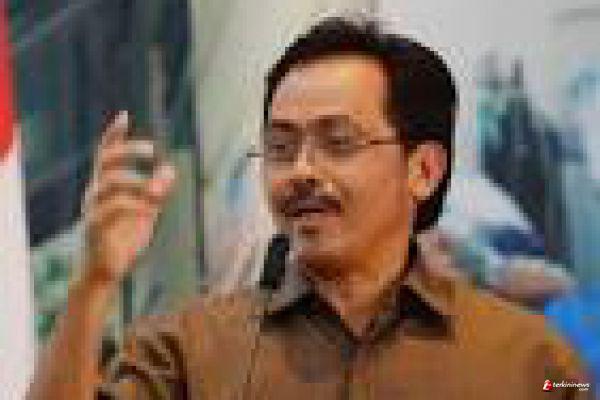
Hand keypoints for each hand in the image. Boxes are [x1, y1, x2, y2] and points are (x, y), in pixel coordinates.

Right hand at [82, 111, 175, 284]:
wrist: (105, 272)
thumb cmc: (123, 240)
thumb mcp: (147, 212)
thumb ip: (157, 191)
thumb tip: (170, 169)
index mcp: (106, 187)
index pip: (104, 154)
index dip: (113, 135)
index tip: (124, 116)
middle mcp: (95, 193)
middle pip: (105, 161)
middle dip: (128, 150)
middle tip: (152, 151)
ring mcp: (92, 209)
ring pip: (110, 183)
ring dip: (138, 182)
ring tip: (159, 191)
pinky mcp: (94, 227)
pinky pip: (114, 208)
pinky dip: (136, 204)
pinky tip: (151, 209)